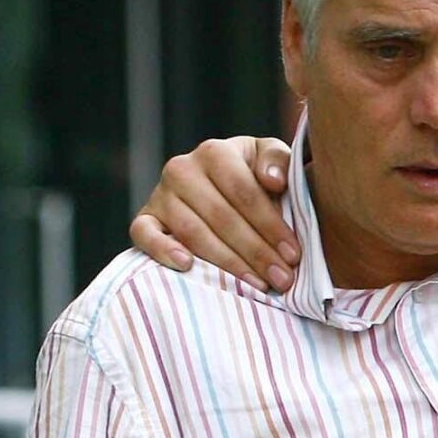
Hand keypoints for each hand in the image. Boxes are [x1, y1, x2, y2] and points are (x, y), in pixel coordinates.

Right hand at [129, 138, 298, 291]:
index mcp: (215, 152)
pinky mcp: (145, 218)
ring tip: (257, 285)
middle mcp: (182, 169)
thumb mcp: (270, 161)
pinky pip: (144, 234)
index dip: (270, 226)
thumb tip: (273, 181)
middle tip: (282, 279)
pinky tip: (187, 266)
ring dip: (227, 262)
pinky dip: (163, 250)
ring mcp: (160, 194)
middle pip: (222, 216)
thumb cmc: (254, 177)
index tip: (293, 255)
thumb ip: (279, 162)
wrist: (220, 187)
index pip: (244, 192)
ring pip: (193, 232)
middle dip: (256, 251)